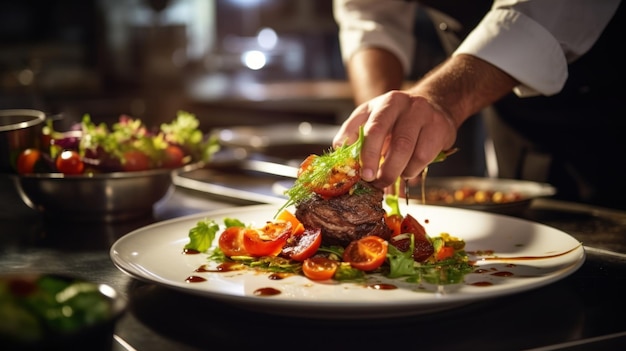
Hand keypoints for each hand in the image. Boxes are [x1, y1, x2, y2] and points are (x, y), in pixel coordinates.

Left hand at [333, 90, 456, 189]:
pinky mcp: (441, 130)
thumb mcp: (370, 116)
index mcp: (386, 103)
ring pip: (413, 154)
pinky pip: (425, 159)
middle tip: (377, 184)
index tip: (364, 175)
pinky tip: (406, 168)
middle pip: (399, 144)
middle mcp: (408, 107)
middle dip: (386, 170)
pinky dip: (412, 170)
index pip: (375, 129)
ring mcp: (427, 117)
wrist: (433, 103)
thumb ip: (352, 132)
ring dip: (399, 172)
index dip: (369, 154)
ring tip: (390, 175)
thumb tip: (339, 152)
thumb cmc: (395, 116)